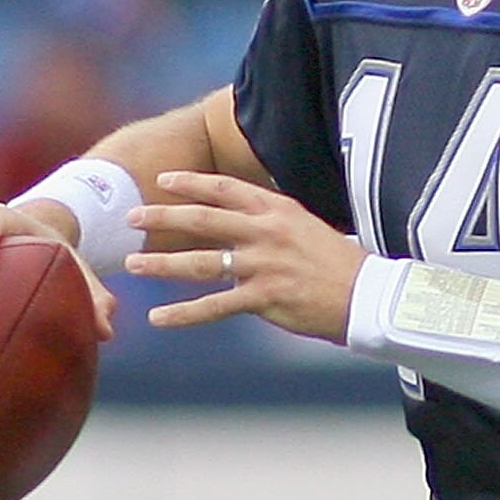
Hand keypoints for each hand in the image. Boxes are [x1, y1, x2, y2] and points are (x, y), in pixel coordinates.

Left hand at [127, 173, 364, 341]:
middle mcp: (265, 232)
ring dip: (162, 263)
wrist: (367, 295)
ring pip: (201, 262)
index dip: (190, 184)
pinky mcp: (263, 298)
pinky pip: (214, 306)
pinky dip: (183, 313)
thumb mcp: (305, 228)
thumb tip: (244, 221)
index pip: (224, 189)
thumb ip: (271, 223)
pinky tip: (158, 318)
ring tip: (133, 264)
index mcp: (276, 210)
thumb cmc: (338, 264)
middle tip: (132, 216)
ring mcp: (262, 265)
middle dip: (162, 216)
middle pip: (202, 219)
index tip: (162, 181)